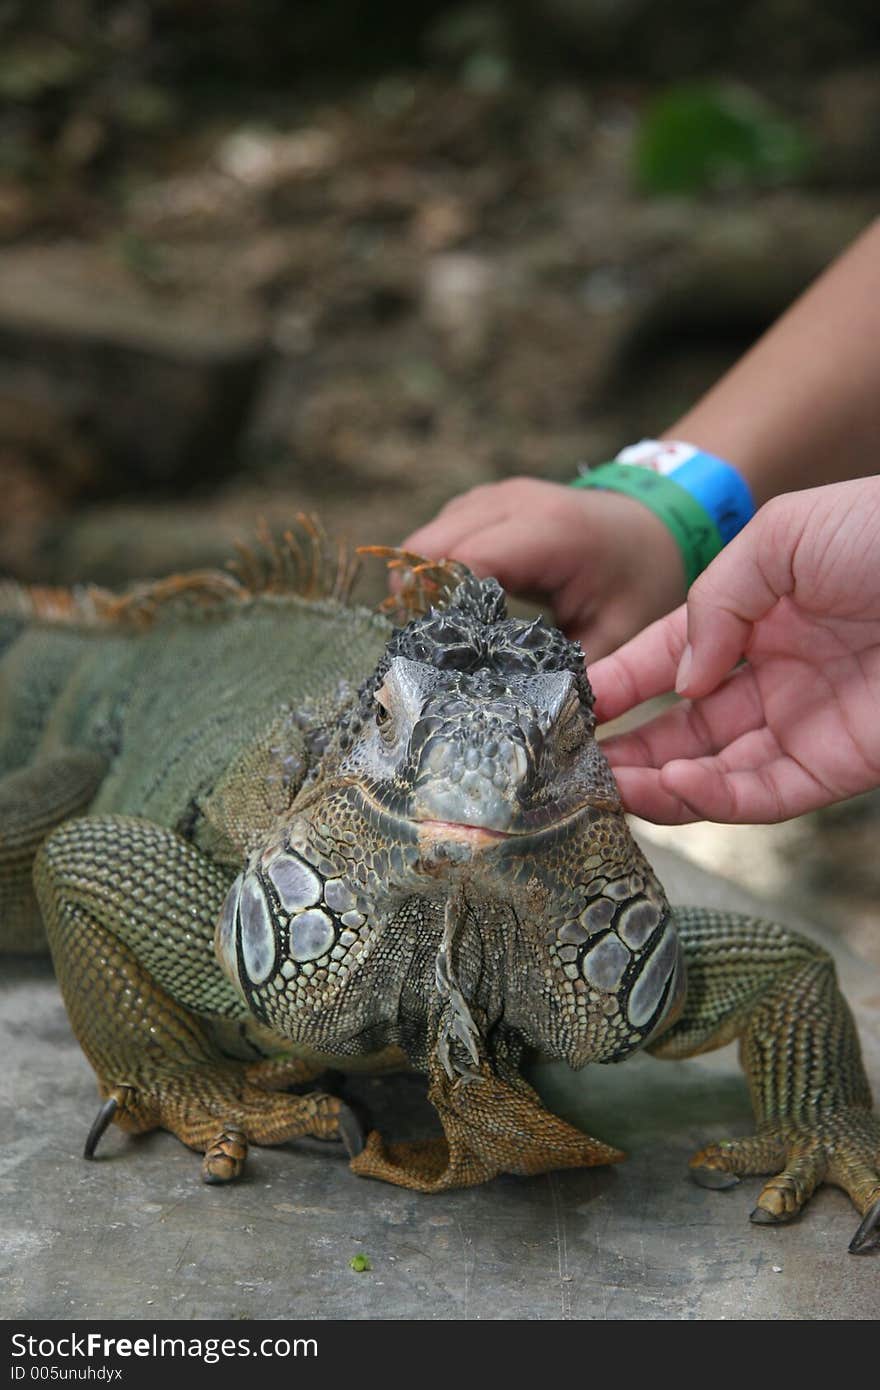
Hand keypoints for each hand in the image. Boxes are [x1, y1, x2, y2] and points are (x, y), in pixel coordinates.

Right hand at [402, 477, 685, 659]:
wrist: (655, 522)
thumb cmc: (640, 578)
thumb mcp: (619, 631)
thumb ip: (575, 671)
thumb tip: (534, 719)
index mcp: (547, 531)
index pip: (462, 561)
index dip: (440, 609)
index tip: (440, 659)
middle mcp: (512, 503)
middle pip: (428, 547)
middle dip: (420, 601)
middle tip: (430, 655)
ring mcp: (493, 497)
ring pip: (425, 541)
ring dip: (423, 586)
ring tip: (439, 637)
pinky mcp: (484, 502)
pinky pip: (438, 534)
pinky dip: (434, 572)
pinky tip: (451, 611)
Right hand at [590, 478, 879, 823]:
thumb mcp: (784, 535)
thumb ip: (714, 602)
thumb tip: (681, 681)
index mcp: (758, 614)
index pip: (669, 657)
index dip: (618, 683)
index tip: (567, 706)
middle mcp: (775, 675)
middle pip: (684, 727)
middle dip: (628, 748)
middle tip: (575, 765)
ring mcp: (805, 724)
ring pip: (713, 772)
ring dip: (657, 783)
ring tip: (608, 786)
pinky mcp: (839, 767)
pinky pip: (762, 795)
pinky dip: (712, 799)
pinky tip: (671, 786)